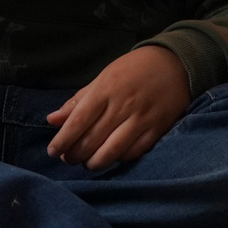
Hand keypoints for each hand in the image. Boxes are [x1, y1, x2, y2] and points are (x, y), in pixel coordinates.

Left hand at [46, 46, 189, 170]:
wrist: (175, 64)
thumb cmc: (133, 70)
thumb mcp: (103, 78)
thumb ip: (78, 101)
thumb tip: (52, 120)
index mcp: (106, 89)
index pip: (78, 121)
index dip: (63, 140)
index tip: (52, 151)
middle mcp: (123, 105)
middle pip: (93, 139)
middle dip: (75, 154)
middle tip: (67, 158)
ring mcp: (142, 119)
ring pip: (113, 150)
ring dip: (95, 162)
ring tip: (86, 163)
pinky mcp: (157, 129)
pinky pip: (134, 152)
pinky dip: (119, 159)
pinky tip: (111, 158)